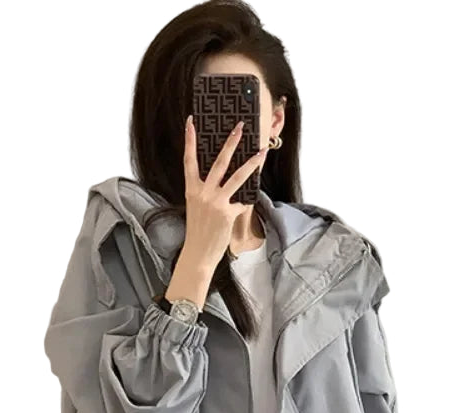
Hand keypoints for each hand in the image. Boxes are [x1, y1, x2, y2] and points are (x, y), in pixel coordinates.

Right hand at [181, 115, 266, 270]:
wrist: (198, 253)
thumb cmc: (198, 231)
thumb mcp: (197, 207)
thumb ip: (208, 192)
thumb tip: (225, 181)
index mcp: (192, 189)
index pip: (189, 160)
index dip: (190, 140)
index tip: (191, 121)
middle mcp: (203, 193)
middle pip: (219, 162)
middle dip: (231, 142)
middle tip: (240, 127)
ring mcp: (215, 202)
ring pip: (236, 177)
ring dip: (251, 163)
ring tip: (262, 151)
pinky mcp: (227, 213)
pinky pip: (242, 202)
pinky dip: (246, 200)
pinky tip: (252, 195)